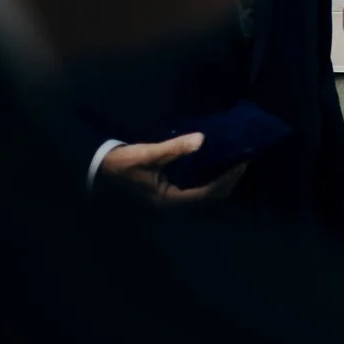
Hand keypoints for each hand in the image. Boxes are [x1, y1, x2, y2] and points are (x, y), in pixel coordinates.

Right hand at [98, 134, 247, 206]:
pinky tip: (216, 163)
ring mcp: (173, 199)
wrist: (101, 168)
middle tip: (243, 160)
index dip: (227, 179)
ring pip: (206, 193)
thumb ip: (175, 148)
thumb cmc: (123, 164)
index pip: (208, 194)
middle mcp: (175, 204)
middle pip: (211, 196)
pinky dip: (210, 177)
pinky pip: (198, 187)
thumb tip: (202, 139)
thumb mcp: (149, 154)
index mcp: (170, 201)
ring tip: (234, 161)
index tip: (241, 163)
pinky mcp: (172, 191)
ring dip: (221, 179)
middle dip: (229, 180)